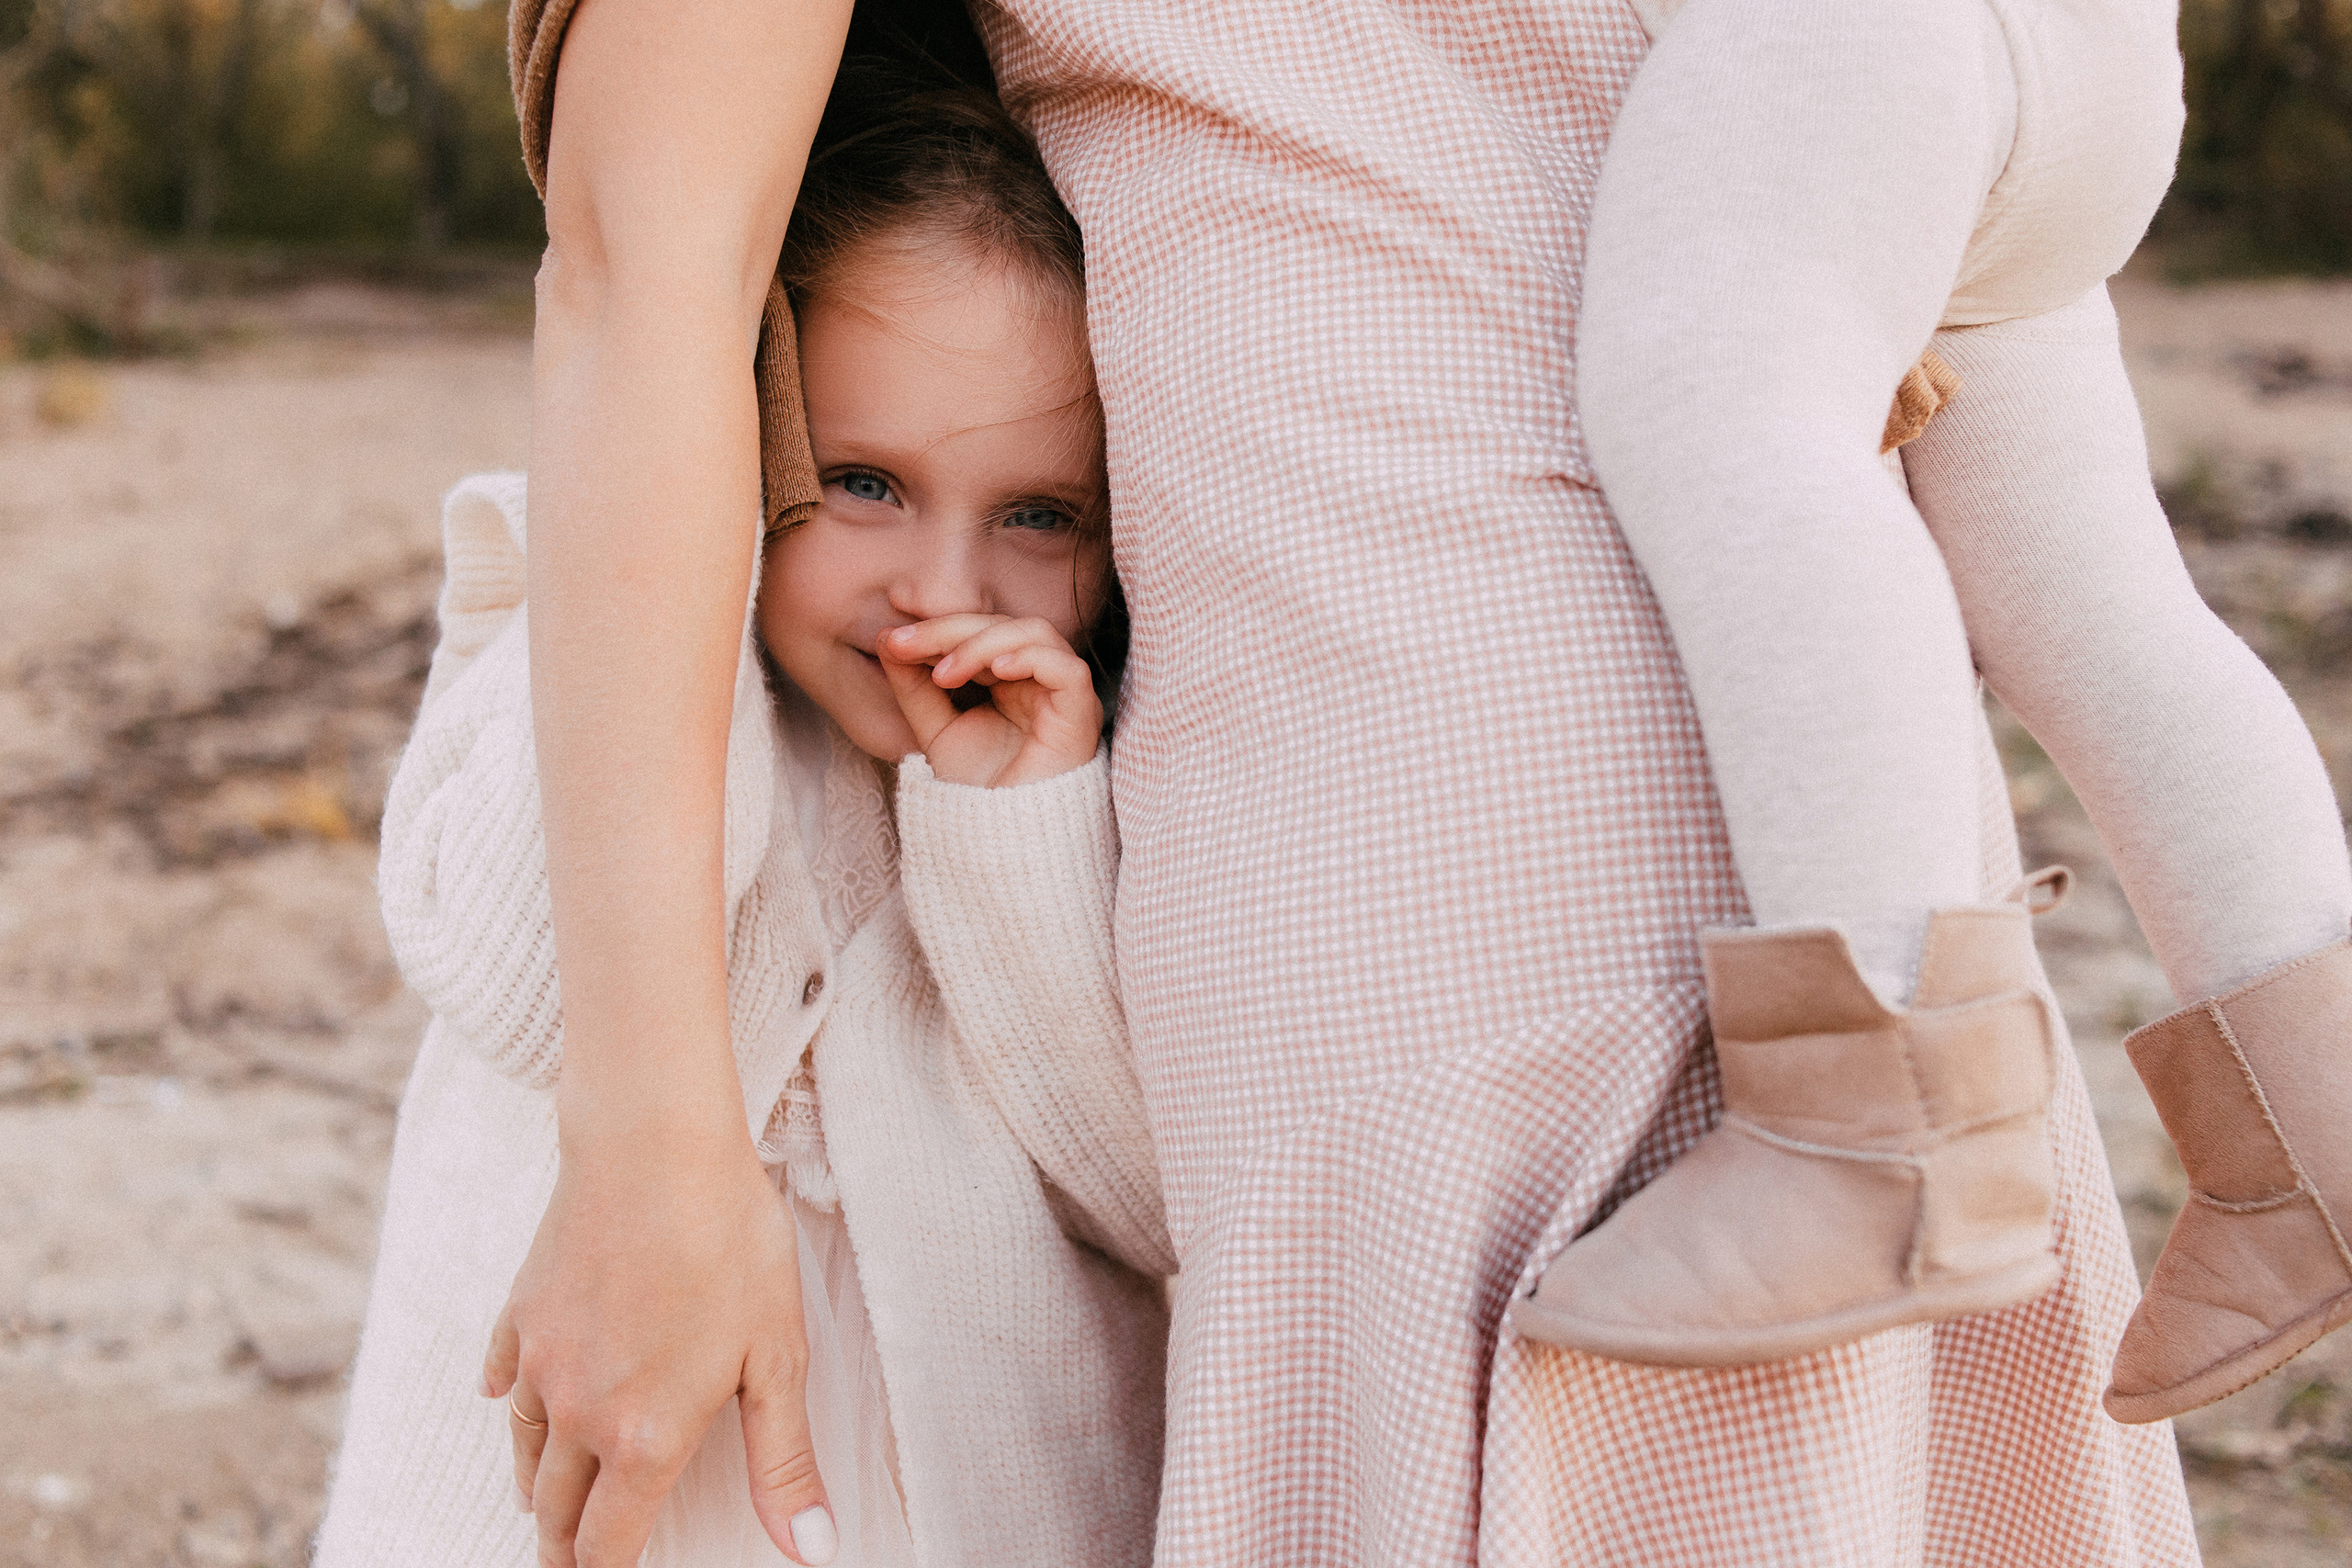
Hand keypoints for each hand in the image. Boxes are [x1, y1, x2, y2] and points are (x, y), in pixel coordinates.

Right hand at [483, 1128, 835, 1566]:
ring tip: (545, 1507)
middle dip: (563, 1548)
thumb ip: (785, 1462)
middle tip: (570, 1561)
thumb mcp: (777, 1357)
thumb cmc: (730, 1243)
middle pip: (556, 1511)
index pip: (608, 1544)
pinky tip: (506, 1401)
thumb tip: (810, 1550)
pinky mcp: (522, 1313)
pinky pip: (503, 1379)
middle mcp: (580, 1414)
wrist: (654, 1149)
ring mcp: (542, 1363)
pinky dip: (509, 1405)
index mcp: (645, 1437)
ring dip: (537, 1489)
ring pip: (525, 1453)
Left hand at [879, 614, 1103, 785]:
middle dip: (949, 629)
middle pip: (1002, 624)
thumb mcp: (934, 731)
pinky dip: (1030, 658)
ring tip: (944, 673)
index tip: (891, 639)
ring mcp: (1062, 697)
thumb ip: (915, 687)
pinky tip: (995, 670)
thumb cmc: (976, 793)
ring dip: (982, 642)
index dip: (937, 628)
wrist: (1001, 846)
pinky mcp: (1080, 716)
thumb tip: (887, 640)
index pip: (979, 631)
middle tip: (905, 645)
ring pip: (1033, 634)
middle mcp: (1039, 682)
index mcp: (1010, 681)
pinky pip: (1067, 669)